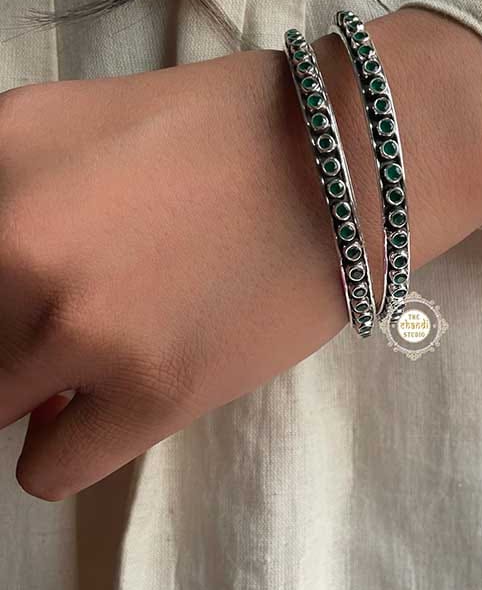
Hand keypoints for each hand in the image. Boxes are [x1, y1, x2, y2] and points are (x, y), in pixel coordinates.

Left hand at [0, 50, 350, 500]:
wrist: (341, 164)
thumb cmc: (218, 128)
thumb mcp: (67, 120)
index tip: (16, 300)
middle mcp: (15, 245)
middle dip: (10, 330)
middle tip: (78, 302)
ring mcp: (84, 328)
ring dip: (39, 383)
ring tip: (104, 344)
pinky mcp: (154, 394)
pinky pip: (49, 469)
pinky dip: (72, 439)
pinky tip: (119, 392)